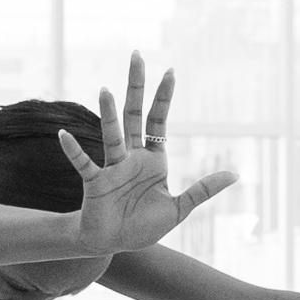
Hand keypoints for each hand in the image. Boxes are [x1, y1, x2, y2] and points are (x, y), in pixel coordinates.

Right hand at [61, 55, 237, 253]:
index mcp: (153, 160)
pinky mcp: (96, 183)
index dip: (164, 97)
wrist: (114, 244)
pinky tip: (64, 136)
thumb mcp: (180, 207)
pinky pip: (85, 164)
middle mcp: (131, 157)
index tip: (170, 70)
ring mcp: (112, 168)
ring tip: (106, 90)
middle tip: (137, 55)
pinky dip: (74, 151)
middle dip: (137, 86)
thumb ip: (203, 189)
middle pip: (134, 115)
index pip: (159, 121)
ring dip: (109, 114)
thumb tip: (235, 174)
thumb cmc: (144, 225)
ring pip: (112, 134)